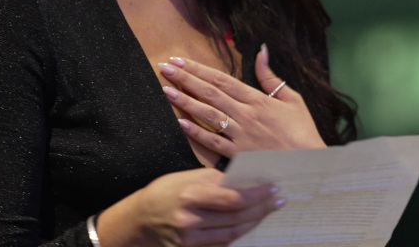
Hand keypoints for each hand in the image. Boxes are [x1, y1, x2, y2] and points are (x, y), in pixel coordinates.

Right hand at [97, 168, 282, 246]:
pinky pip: (221, 245)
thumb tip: (245, 180)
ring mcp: (190, 240)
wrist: (139, 220)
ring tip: (267, 212)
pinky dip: (238, 236)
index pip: (233, 198)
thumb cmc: (165, 192)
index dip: (257, 195)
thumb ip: (215, 181)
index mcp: (190, 195)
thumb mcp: (186, 178)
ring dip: (254, 223)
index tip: (274, 189)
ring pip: (232, 234)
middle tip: (279, 201)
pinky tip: (249, 226)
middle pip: (236, 218)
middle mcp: (190, 221)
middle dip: (261, 209)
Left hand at [158, 45, 326, 157]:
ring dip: (185, 102)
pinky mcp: (238, 154)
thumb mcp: (292, 99)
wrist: (309, 164)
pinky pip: (214, 142)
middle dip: (185, 79)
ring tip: (166, 90)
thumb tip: (262, 50)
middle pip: (210, 93)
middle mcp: (245, 114)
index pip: (221, 79)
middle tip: (165, 68)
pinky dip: (197, 133)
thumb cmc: (302, 131)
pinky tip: (180, 123)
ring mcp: (240, 135)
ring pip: (208, 114)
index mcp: (257, 99)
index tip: (180, 61)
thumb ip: (271, 76)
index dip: (199, 69)